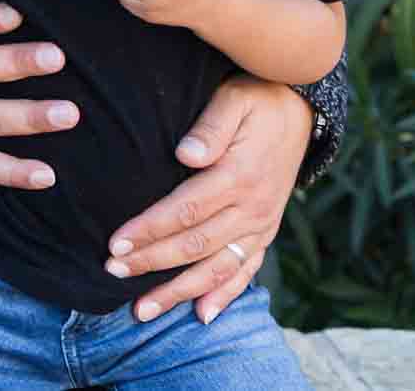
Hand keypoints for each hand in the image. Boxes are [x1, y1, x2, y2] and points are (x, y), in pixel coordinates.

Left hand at [102, 74, 312, 323]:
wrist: (301, 110)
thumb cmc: (257, 99)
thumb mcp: (235, 100)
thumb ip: (211, 127)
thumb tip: (185, 155)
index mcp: (238, 176)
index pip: (185, 210)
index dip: (149, 229)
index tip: (115, 243)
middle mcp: (251, 208)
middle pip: (195, 244)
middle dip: (151, 263)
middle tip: (112, 272)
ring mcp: (261, 224)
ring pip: (216, 268)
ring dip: (179, 291)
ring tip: (142, 310)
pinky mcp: (266, 232)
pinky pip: (246, 270)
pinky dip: (225, 296)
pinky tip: (201, 315)